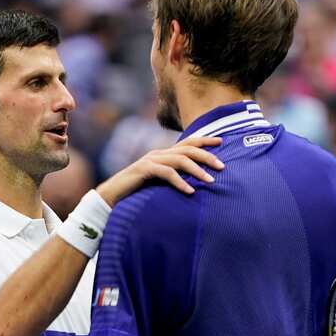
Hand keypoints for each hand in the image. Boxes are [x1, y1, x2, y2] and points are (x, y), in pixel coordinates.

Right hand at [96, 136, 223, 202]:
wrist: (112, 195)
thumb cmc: (137, 191)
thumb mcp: (159, 182)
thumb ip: (173, 177)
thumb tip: (194, 183)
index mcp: (163, 154)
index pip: (188, 142)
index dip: (205, 139)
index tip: (222, 141)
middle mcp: (159, 153)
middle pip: (188, 149)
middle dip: (207, 155)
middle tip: (222, 167)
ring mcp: (151, 160)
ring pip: (180, 160)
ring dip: (197, 170)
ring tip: (210, 181)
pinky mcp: (144, 170)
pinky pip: (166, 173)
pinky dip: (180, 182)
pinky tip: (190, 192)